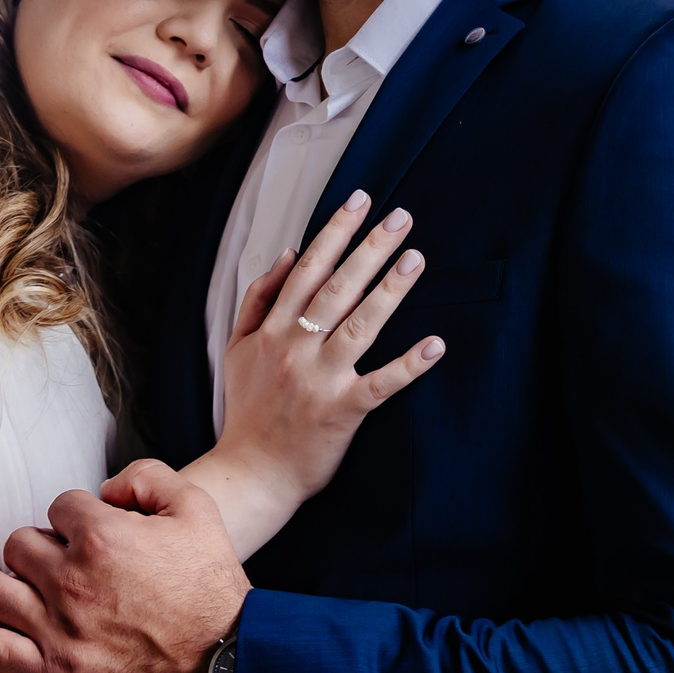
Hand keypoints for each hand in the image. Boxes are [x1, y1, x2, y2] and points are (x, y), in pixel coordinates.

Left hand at [0, 460, 249, 672]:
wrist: (225, 664)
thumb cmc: (213, 591)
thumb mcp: (198, 511)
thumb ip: (149, 478)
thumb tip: (108, 487)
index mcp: (102, 537)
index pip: (60, 506)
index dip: (77, 516)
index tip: (91, 533)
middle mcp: (71, 579)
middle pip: (19, 543)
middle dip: (38, 547)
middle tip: (59, 563)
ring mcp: (56, 627)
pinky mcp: (52, 669)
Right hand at [197, 189, 444, 552]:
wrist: (251, 472)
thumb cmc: (248, 408)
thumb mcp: (237, 348)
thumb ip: (258, 299)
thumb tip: (287, 254)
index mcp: (273, 330)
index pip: (308, 270)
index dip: (335, 232)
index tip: (360, 200)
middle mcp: (296, 349)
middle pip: (337, 288)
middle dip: (369, 249)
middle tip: (401, 218)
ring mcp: (321, 380)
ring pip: (359, 326)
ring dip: (389, 291)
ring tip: (415, 259)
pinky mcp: (343, 412)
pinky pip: (381, 384)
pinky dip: (408, 365)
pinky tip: (435, 344)